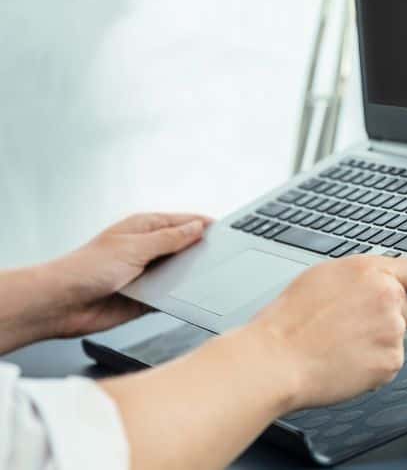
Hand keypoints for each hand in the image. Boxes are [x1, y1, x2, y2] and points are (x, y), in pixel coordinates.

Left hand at [41, 213, 210, 337]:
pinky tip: (191, 297)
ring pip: (181, 273)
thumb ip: (169, 239)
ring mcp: (148, 273)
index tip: (226, 231)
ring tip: (208, 277)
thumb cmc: (84, 269)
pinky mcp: (146, 297)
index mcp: (143, 228)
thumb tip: (196, 227)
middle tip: (223, 256)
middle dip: (202, 252)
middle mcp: (147, 249)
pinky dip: (180, 296)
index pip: (183, 222)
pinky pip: (172, 295)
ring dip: (190, 276)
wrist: (60, 305)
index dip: (204, 225)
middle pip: (185, 247)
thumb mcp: (134, 248)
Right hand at [242, 255, 406, 411]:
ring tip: (340, 344)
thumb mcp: (326, 276)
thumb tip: (378, 281)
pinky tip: (345, 361)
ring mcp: (392, 332)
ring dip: (378, 342)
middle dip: (387, 318)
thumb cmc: (291, 320)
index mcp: (372, 272)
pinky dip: (372, 365)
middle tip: (349, 326)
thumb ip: (363, 276)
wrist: (277, 359)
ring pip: (396, 337)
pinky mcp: (390, 362)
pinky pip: (388, 363)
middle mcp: (389, 298)